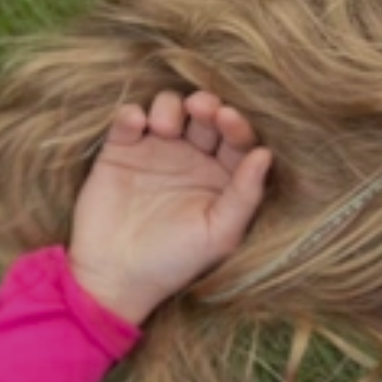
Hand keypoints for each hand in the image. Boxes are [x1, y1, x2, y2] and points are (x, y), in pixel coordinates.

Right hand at [69, 89, 272, 325]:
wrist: (115, 276)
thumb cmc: (175, 261)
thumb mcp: (219, 234)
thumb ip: (245, 195)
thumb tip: (266, 154)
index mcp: (222, 177)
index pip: (237, 140)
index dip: (236, 124)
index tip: (227, 118)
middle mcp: (193, 159)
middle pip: (205, 116)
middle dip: (207, 105)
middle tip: (201, 108)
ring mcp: (156, 151)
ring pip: (169, 108)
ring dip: (170, 107)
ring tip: (165, 128)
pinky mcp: (121, 150)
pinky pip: (129, 119)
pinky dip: (132, 114)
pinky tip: (136, 124)